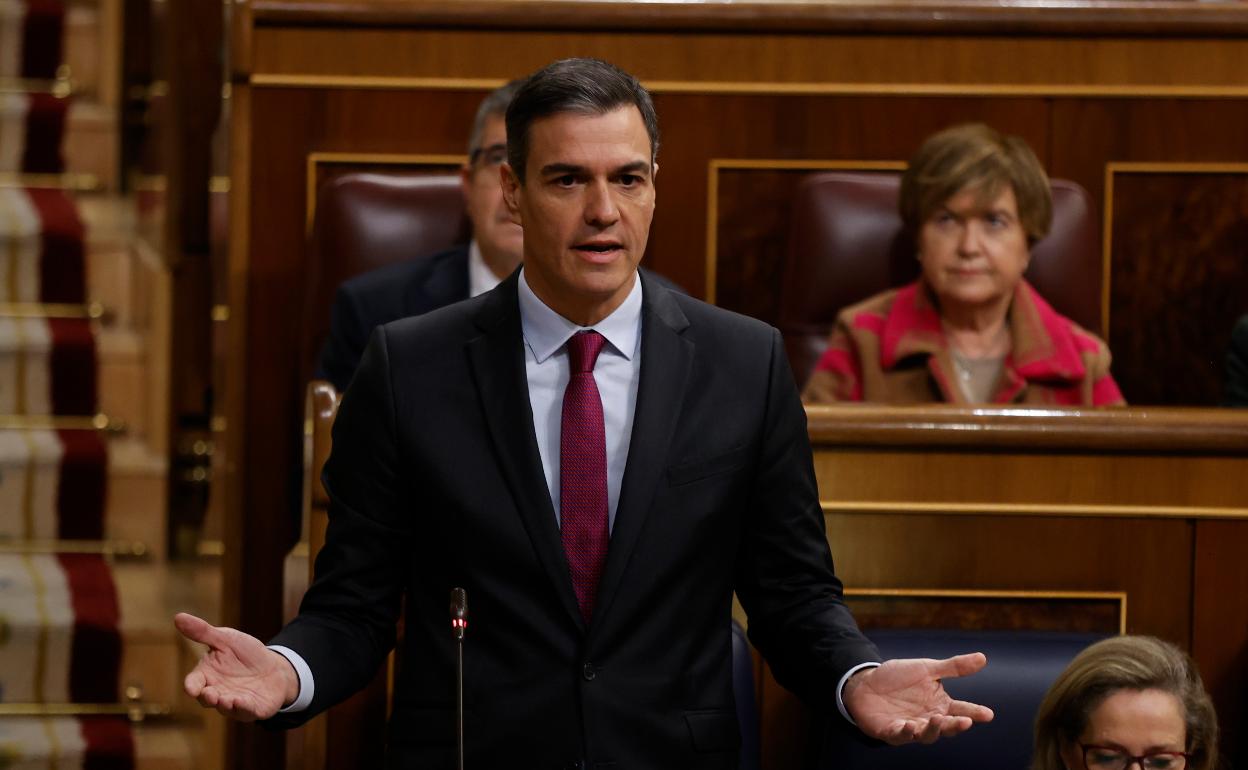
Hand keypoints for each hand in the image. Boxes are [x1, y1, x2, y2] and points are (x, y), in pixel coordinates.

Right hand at [174, 612, 299, 721]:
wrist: (274, 667)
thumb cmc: (245, 653)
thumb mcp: (225, 639)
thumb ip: (203, 632)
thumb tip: (178, 617)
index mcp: (207, 676)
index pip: (194, 683)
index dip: (192, 686)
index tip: (191, 687)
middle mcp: (217, 692)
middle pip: (207, 699)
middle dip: (207, 698)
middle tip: (210, 694)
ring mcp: (234, 703)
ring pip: (226, 708)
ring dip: (225, 705)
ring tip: (226, 699)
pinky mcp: (253, 709)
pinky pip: (247, 712)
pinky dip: (244, 708)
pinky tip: (243, 701)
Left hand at [842, 653, 993, 744]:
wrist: (866, 683)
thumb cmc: (899, 678)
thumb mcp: (926, 669)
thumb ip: (953, 667)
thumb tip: (983, 658)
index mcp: (939, 704)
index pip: (961, 710)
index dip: (974, 713)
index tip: (988, 714)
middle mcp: (928, 719)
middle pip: (946, 727)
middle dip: (956, 725)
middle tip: (965, 721)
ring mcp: (910, 727)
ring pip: (926, 735)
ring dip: (933, 729)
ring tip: (937, 719)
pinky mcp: (891, 731)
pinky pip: (900, 735)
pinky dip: (905, 732)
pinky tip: (910, 725)